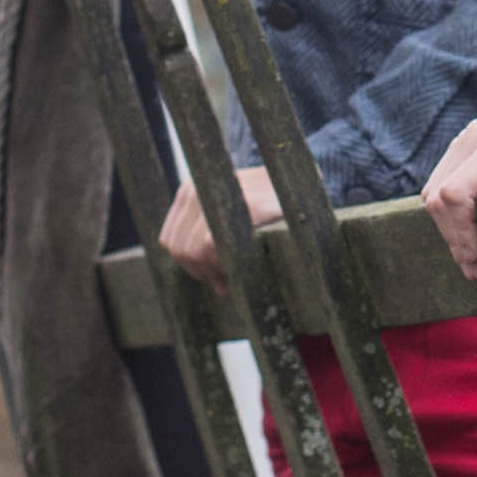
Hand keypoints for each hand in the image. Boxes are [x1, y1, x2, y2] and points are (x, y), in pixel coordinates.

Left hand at [161, 163, 284, 285]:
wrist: (306, 186)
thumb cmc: (272, 209)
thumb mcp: (236, 223)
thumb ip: (218, 249)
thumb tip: (220, 290)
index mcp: (191, 191)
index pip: (171, 240)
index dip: (191, 265)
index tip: (214, 275)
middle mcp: (197, 189)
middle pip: (179, 248)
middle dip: (203, 272)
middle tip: (227, 283)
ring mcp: (217, 195)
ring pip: (193, 250)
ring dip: (215, 270)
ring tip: (238, 274)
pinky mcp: (242, 206)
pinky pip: (210, 245)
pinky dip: (224, 263)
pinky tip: (243, 264)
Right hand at [422, 120, 476, 277]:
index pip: (456, 193)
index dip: (461, 232)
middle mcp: (472, 138)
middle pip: (439, 199)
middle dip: (455, 239)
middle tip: (476, 271)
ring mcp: (458, 145)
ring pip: (431, 199)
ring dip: (450, 235)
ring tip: (473, 262)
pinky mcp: (451, 157)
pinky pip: (433, 195)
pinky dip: (448, 223)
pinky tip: (466, 243)